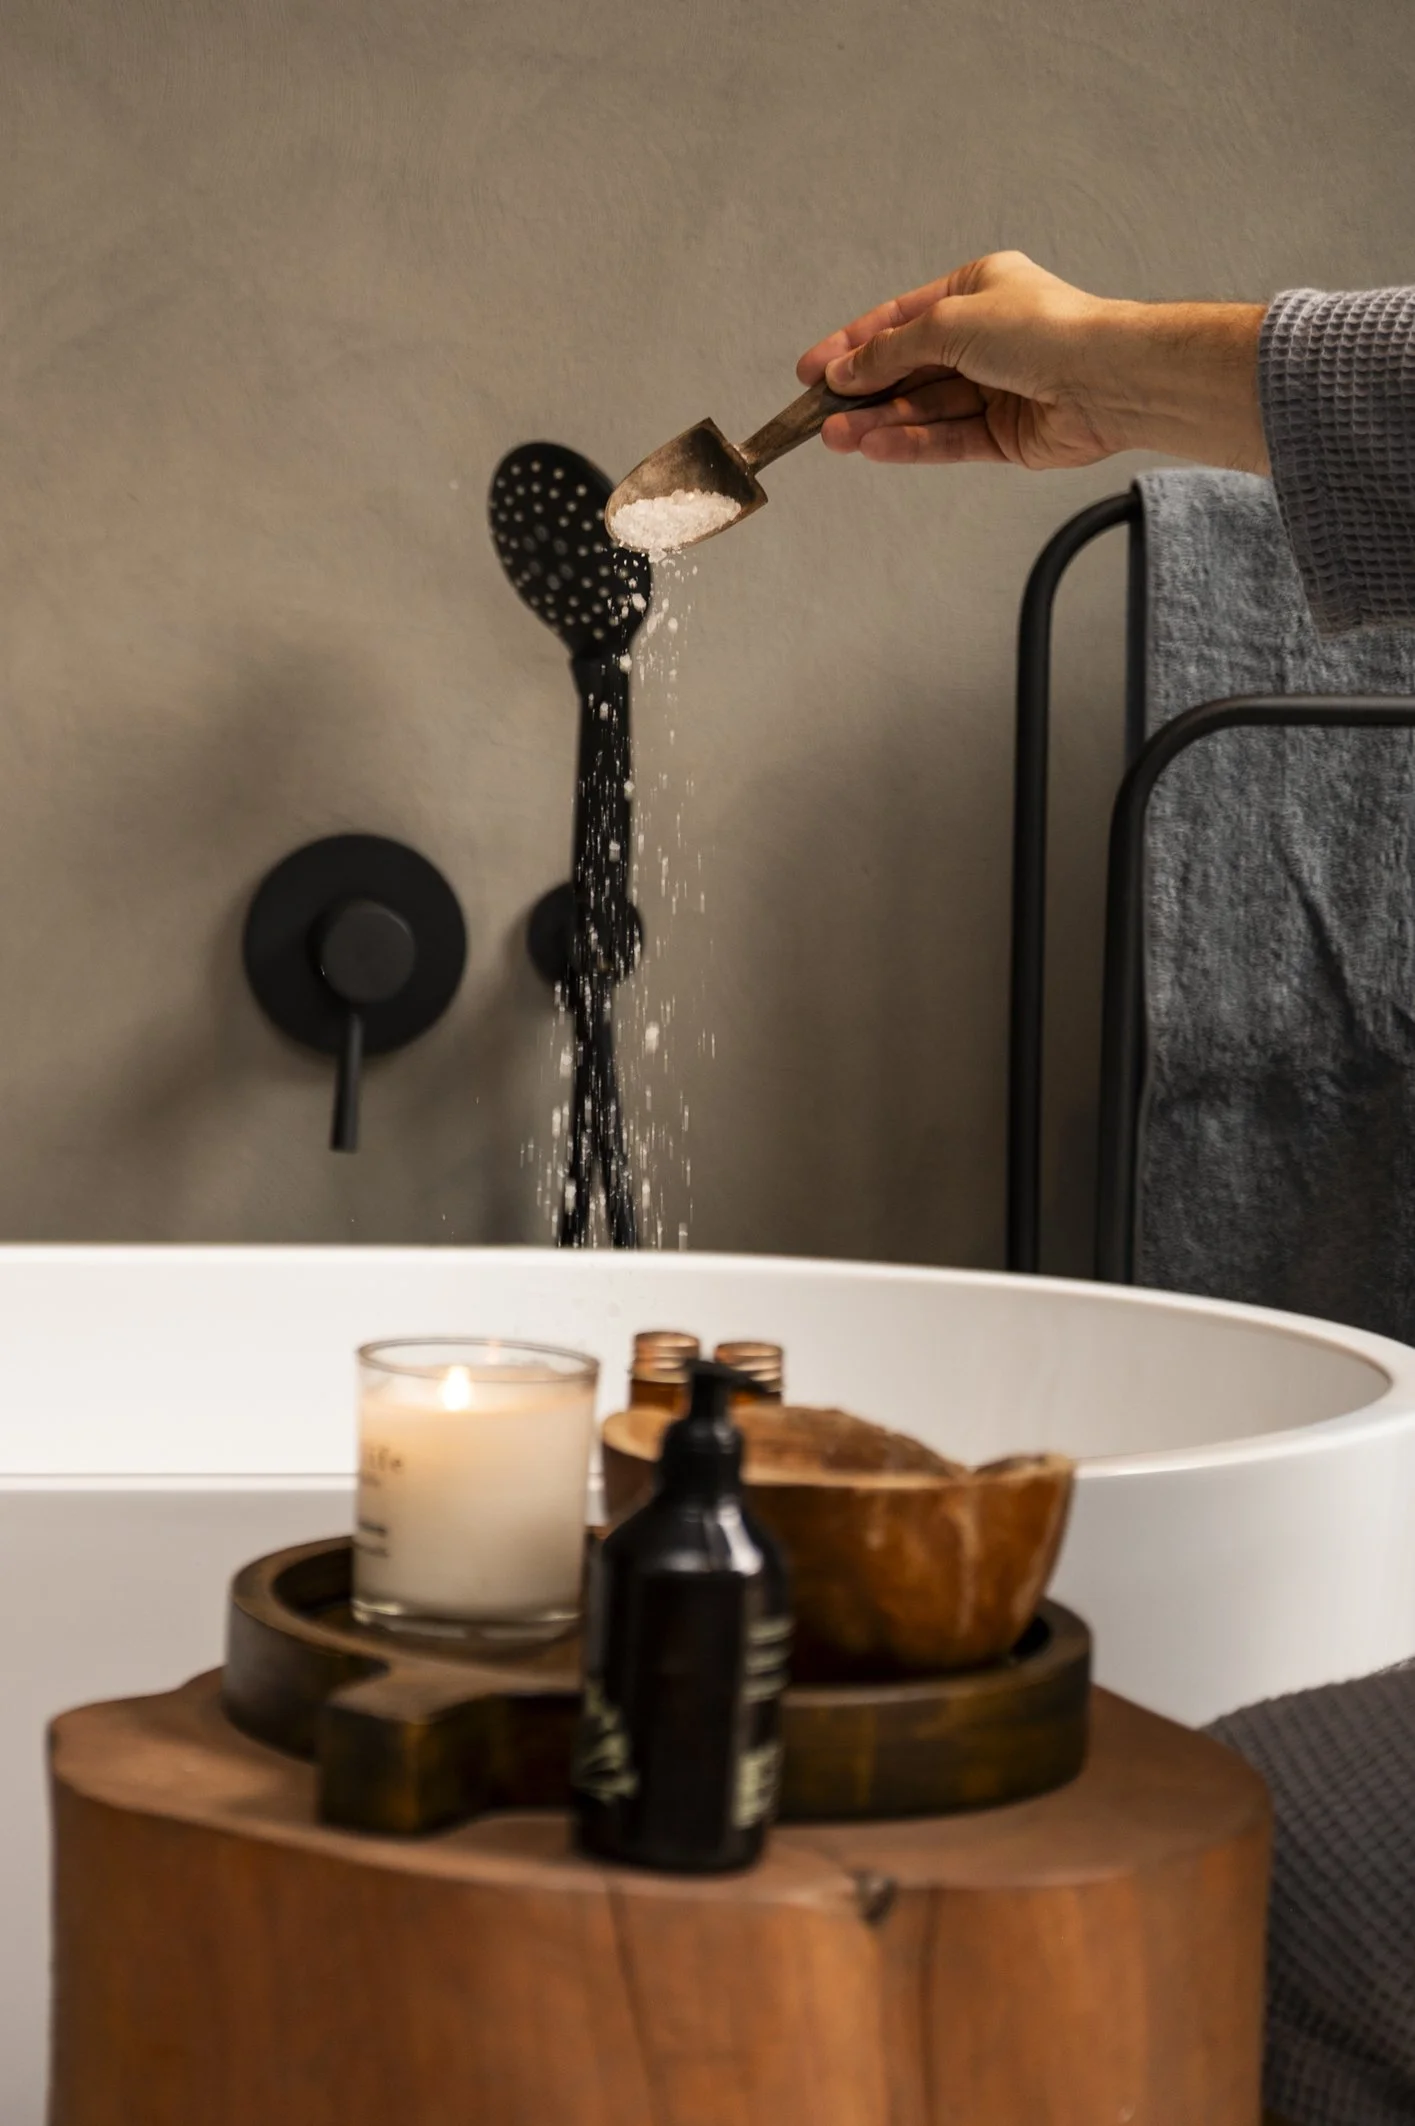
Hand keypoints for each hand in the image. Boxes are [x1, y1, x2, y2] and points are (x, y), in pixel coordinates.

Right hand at [797, 252, 1268, 474]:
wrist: (1108, 377)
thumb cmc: (1046, 330)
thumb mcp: (950, 323)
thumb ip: (892, 350)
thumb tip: (847, 369)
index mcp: (976, 293)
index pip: (900, 321)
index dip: (852, 345)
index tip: (811, 370)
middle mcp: (986, 340)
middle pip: (908, 370)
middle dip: (862, 392)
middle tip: (817, 413)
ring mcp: (996, 390)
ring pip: (924, 410)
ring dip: (879, 423)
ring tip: (836, 437)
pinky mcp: (1005, 436)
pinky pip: (947, 440)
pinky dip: (911, 444)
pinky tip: (875, 447)